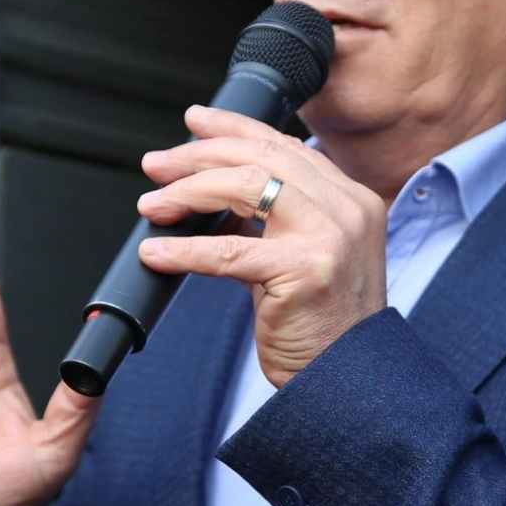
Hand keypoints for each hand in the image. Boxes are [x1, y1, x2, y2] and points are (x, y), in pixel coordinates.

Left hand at [135, 106, 387, 386]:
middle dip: (198, 155)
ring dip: (188, 191)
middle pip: (261, 155)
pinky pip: (228, 249)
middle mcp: (347, 208)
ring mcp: (330, 236)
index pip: (284, 144)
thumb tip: (210, 191)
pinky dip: (184, 249)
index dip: (233, 127)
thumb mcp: (304, 256)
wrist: (348, 382)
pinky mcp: (304, 271)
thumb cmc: (323, 325)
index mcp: (352, 198)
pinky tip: (157, 254)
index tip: (194, 124)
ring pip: (245, 185)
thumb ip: (271, 219)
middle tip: (157, 165)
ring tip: (153, 205)